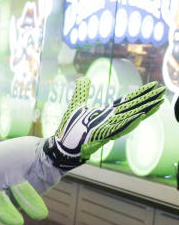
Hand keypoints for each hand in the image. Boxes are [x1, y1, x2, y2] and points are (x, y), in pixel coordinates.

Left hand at [44, 77, 165, 168]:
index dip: (140, 94)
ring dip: (144, 111)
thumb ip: (82, 92)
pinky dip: (129, 123)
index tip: (153, 86)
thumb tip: (84, 78)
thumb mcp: (76, 105)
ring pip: (130, 118)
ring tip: (158, 103)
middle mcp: (110, 120)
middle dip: (148, 100)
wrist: (60, 146)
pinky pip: (118, 129)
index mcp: (106, 113)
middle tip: (162, 91)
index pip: (127, 101)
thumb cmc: (69, 128)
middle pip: (133, 108)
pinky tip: (140, 116)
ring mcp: (107, 128)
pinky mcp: (102, 137)